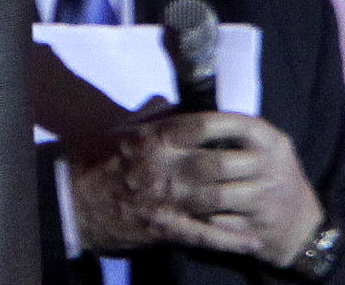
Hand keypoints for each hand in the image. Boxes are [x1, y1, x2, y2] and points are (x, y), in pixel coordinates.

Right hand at [70, 112, 323, 267]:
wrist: (73, 200)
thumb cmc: (98, 159)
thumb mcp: (124, 130)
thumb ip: (154, 117)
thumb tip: (178, 103)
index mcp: (154, 140)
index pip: (199, 125)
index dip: (228, 123)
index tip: (249, 123)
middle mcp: (163, 169)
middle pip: (216, 164)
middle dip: (245, 164)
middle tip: (269, 163)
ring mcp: (165, 202)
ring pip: (215, 199)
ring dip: (246, 200)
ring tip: (271, 200)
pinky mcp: (164, 229)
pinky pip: (203, 235)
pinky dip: (230, 239)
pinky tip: (251, 240)